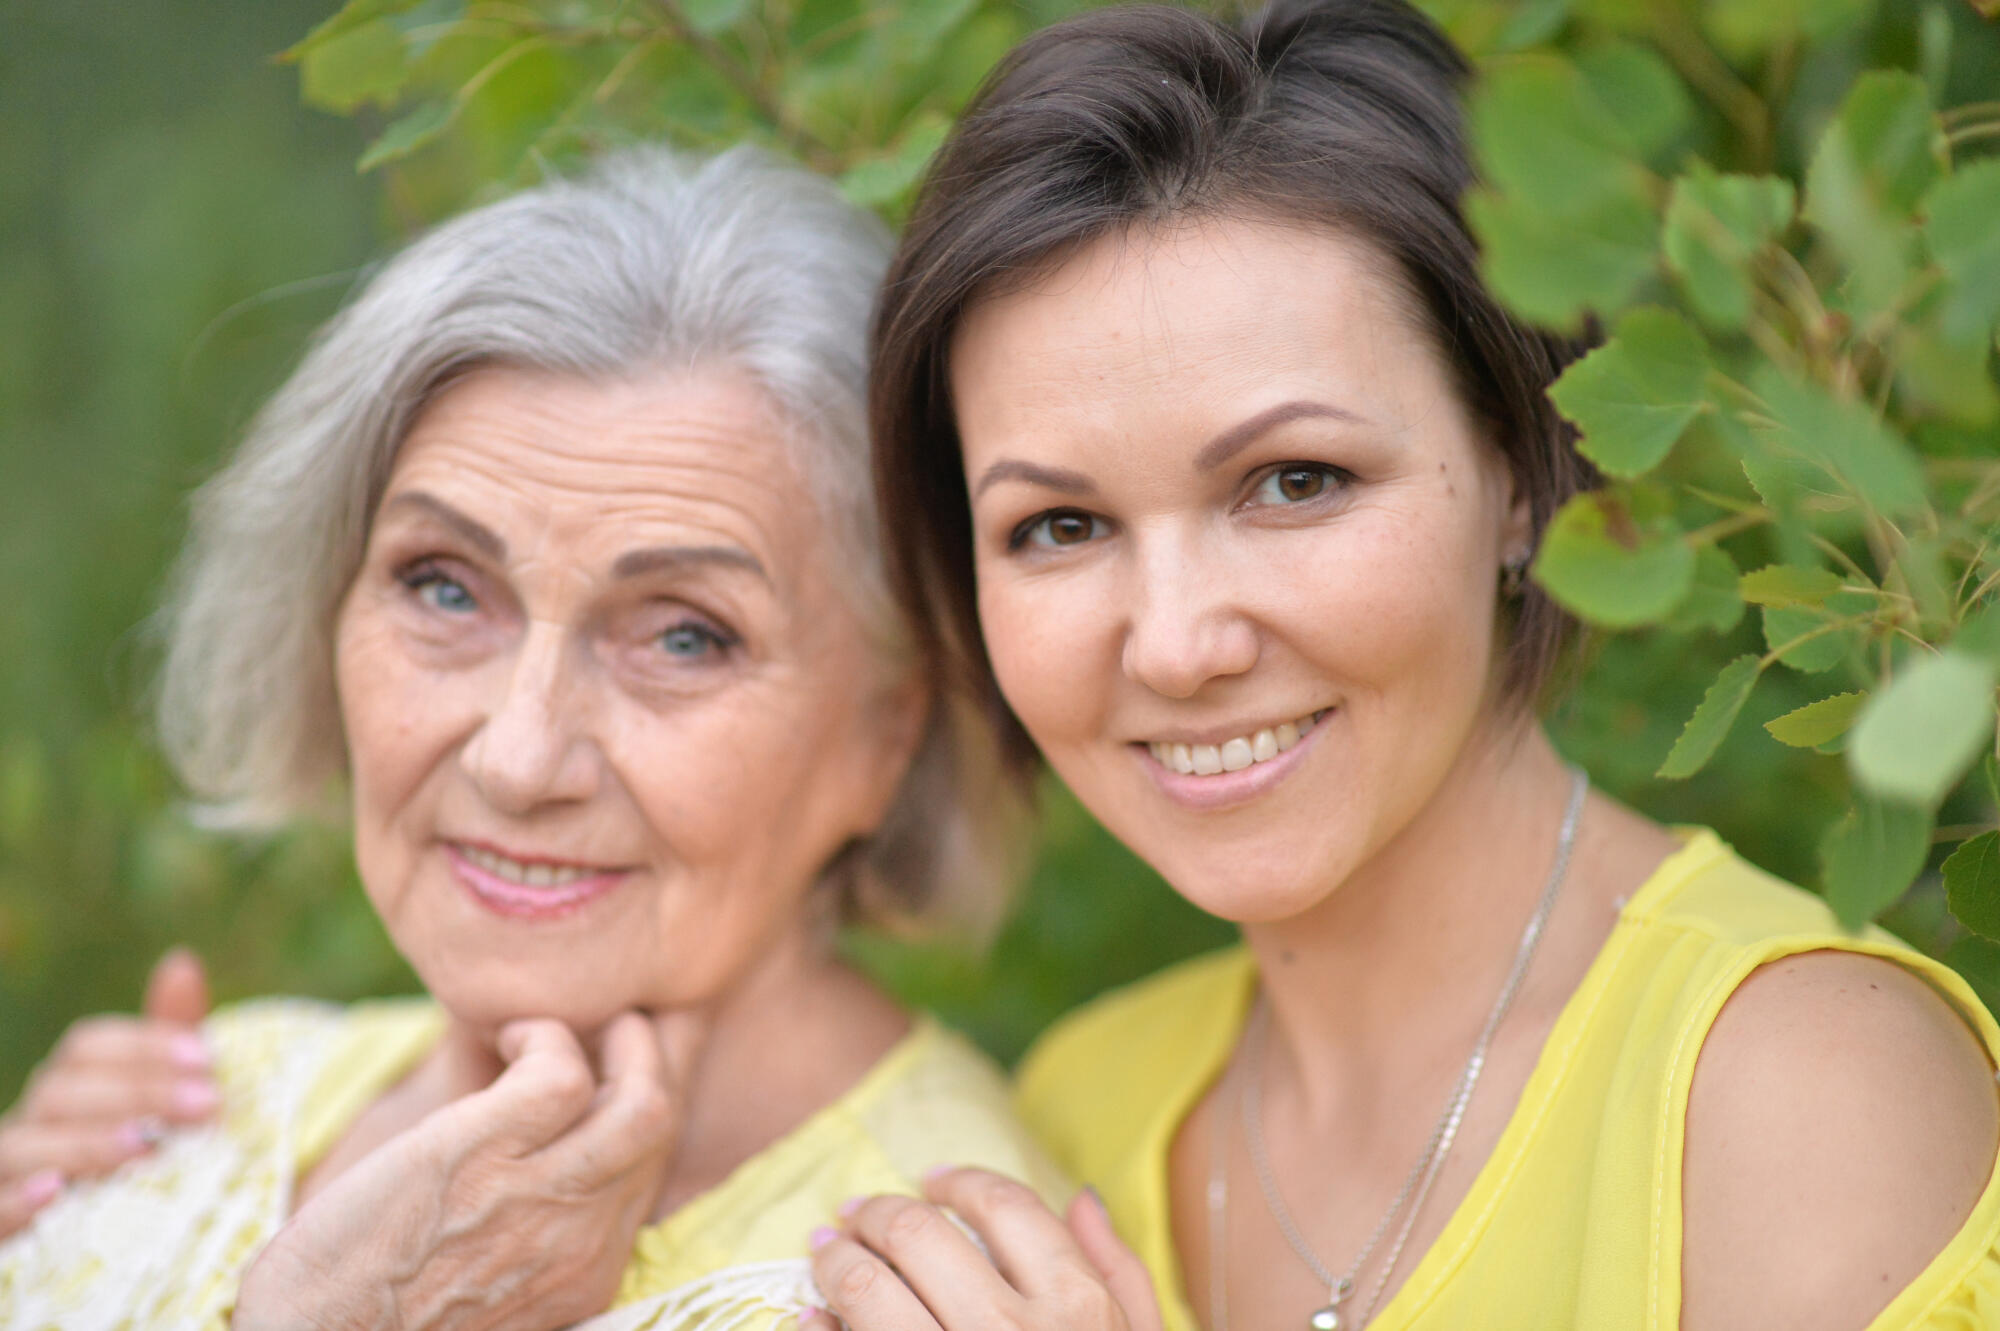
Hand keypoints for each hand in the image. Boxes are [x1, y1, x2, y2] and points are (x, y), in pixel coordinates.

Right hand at [0, 947, 214, 1236]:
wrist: (119, 1252)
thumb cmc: (140, 1170)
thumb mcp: (160, 1108)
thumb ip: (167, 1043)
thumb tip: (180, 961)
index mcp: (68, 1093)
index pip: (86, 1049)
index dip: (143, 1045)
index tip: (208, 1059)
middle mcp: (30, 1128)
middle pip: (60, 1091)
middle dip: (134, 1093)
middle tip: (207, 1107)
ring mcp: (7, 1176)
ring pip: (20, 1146)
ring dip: (82, 1143)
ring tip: (144, 1148)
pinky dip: (11, 1204)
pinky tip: (54, 1196)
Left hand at [232, 1010, 705, 1330]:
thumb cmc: (367, 1313)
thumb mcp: (484, 1290)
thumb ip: (527, 1241)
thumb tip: (527, 1180)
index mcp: (585, 1273)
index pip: (652, 1166)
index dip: (645, 1102)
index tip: (621, 1070)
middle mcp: (581, 1240)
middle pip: (662, 1122)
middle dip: (657, 1054)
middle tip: (617, 1024)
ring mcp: (539, 1198)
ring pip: (643, 1100)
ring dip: (617, 1042)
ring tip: (559, 1030)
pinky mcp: (483, 1155)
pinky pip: (560, 1072)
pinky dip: (543, 1036)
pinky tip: (505, 1038)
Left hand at [806, 1167, 1163, 1330]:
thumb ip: (1119, 1275)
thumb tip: (1082, 1200)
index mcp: (1079, 1310)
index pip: (1006, 1207)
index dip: (959, 1182)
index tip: (931, 1182)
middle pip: (922, 1235)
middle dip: (879, 1214)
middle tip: (857, 1215)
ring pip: (867, 1288)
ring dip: (835, 1261)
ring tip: (825, 1255)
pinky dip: (818, 1328)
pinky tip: (813, 1319)